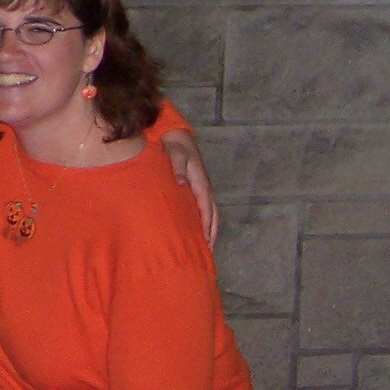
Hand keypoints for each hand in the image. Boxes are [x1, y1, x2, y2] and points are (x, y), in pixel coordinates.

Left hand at [159, 128, 217, 246]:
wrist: (177, 137)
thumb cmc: (175, 147)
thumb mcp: (176, 154)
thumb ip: (177, 168)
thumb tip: (181, 183)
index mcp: (201, 183)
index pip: (206, 209)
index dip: (207, 226)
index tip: (206, 242)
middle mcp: (204, 189)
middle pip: (213, 216)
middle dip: (212, 233)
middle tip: (208, 252)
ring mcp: (202, 190)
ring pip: (211, 214)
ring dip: (210, 230)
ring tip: (206, 247)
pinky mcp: (197, 189)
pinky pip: (204, 209)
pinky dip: (205, 222)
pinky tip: (198, 231)